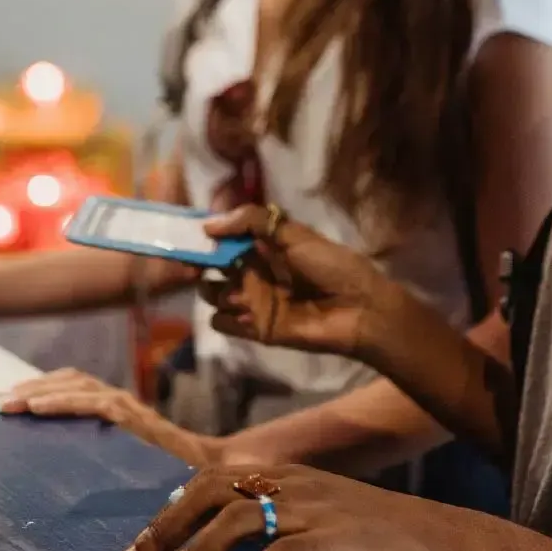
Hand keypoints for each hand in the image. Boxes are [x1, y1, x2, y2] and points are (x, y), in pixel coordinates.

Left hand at [0, 368, 217, 467]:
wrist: (207, 472)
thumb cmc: (166, 471)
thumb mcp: (121, 456)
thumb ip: (97, 448)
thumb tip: (57, 457)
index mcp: (116, 406)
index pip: (75, 384)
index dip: (43, 387)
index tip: (12, 400)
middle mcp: (120, 399)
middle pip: (72, 379)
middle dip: (34, 387)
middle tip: (2, 403)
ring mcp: (127, 405)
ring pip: (78, 385)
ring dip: (41, 391)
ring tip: (13, 404)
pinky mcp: (132, 417)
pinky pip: (91, 403)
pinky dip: (62, 401)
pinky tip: (38, 409)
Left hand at [113, 464, 466, 550]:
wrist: (451, 545)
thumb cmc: (384, 543)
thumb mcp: (323, 523)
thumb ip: (276, 528)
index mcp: (290, 476)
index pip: (212, 480)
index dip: (169, 513)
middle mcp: (297, 483)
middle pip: (213, 493)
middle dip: (166, 531)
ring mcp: (319, 507)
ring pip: (236, 523)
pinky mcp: (341, 537)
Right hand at [200, 206, 394, 358]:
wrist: (359, 310)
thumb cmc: (331, 266)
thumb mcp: (295, 234)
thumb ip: (252, 221)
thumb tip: (208, 224)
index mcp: (264, 246)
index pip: (225, 238)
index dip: (207, 236)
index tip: (193, 234)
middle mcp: (254, 272)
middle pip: (212, 267)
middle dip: (200, 263)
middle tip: (197, 265)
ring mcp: (253, 301)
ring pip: (213, 294)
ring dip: (216, 291)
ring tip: (240, 292)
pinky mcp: (256, 329)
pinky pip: (222, 323)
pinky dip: (225, 317)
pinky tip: (244, 312)